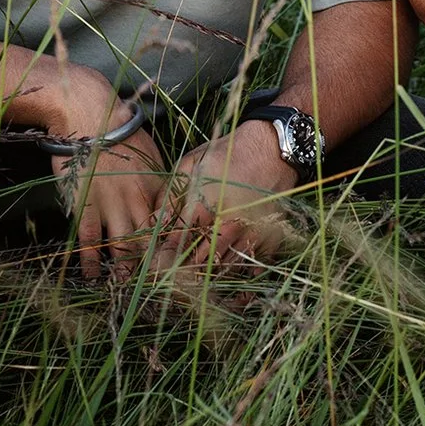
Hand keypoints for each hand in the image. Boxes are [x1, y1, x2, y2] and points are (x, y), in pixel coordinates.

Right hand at [40, 74, 163, 280]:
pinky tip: (92, 276)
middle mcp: (139, 201)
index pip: (171, 225)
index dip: (173, 247)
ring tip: (124, 287)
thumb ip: (160, 180)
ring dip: (124, 270)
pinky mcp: (86, 207)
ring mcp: (111, 206)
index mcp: (159, 187)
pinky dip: (92, 262)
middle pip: (150, 242)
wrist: (90, 116)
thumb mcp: (151, 153)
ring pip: (123, 247)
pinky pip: (90, 241)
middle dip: (153, 266)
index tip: (176, 265)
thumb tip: (168, 199)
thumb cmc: (122, 130)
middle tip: (154, 286)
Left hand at [151, 124, 301, 275]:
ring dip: (210, 274)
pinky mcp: (270, 235)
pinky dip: (242, 275)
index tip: (156, 262)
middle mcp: (228, 224)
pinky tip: (232, 275)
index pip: (177, 242)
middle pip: (200, 262)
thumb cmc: (227, 154)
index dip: (164, 255)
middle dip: (184, 270)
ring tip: (198, 277)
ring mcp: (250, 232)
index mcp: (205, 206)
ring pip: (225, 268)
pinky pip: (255, 266)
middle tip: (174, 274)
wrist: (271, 147)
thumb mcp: (191, 165)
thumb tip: (153, 224)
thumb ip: (170, 196)